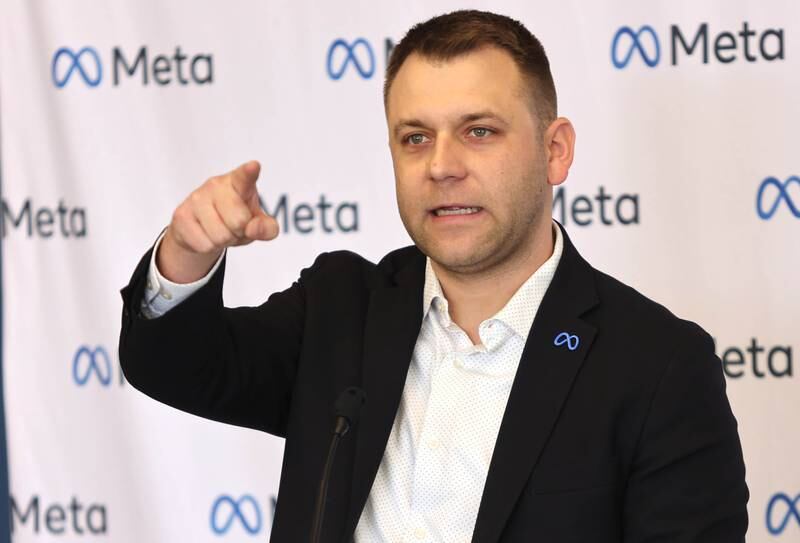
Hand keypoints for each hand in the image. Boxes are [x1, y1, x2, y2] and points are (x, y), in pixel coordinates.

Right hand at [157, 161, 278, 282]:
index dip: (249, 172)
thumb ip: (267, 228)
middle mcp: (216, 185)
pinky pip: (204, 244)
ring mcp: (197, 198)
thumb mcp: (257, 224)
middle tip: (234, 226)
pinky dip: (209, 246)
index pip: (245, 177)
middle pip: (238, 221)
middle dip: (240, 232)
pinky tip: (205, 234)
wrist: (202, 229)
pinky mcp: (181, 214)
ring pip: (220, 236)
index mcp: (240, 182)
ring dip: (224, 241)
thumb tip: (253, 228)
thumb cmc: (236, 220)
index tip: (254, 166)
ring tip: (220, 230)